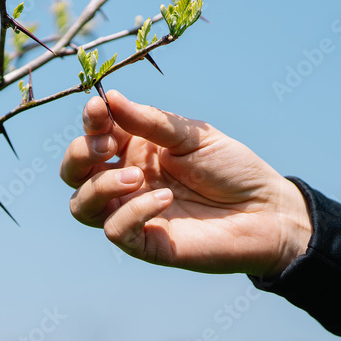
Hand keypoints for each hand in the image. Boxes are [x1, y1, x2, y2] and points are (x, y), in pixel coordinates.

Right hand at [60, 90, 311, 276]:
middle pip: (73, 172)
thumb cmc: (231, 168)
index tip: (98, 109)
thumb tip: (109, 98)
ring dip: (100, 185)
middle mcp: (125, 180)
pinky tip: (163, 199)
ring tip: (137, 177)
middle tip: (106, 145)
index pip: (93, 134)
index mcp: (133, 148)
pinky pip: (116, 230)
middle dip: (79, 154)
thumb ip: (149, 121)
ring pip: (82, 205)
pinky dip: (132, 212)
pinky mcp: (145, 243)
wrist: (267, 210)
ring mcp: (132, 212)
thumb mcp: (191, 135)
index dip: (89, 121)